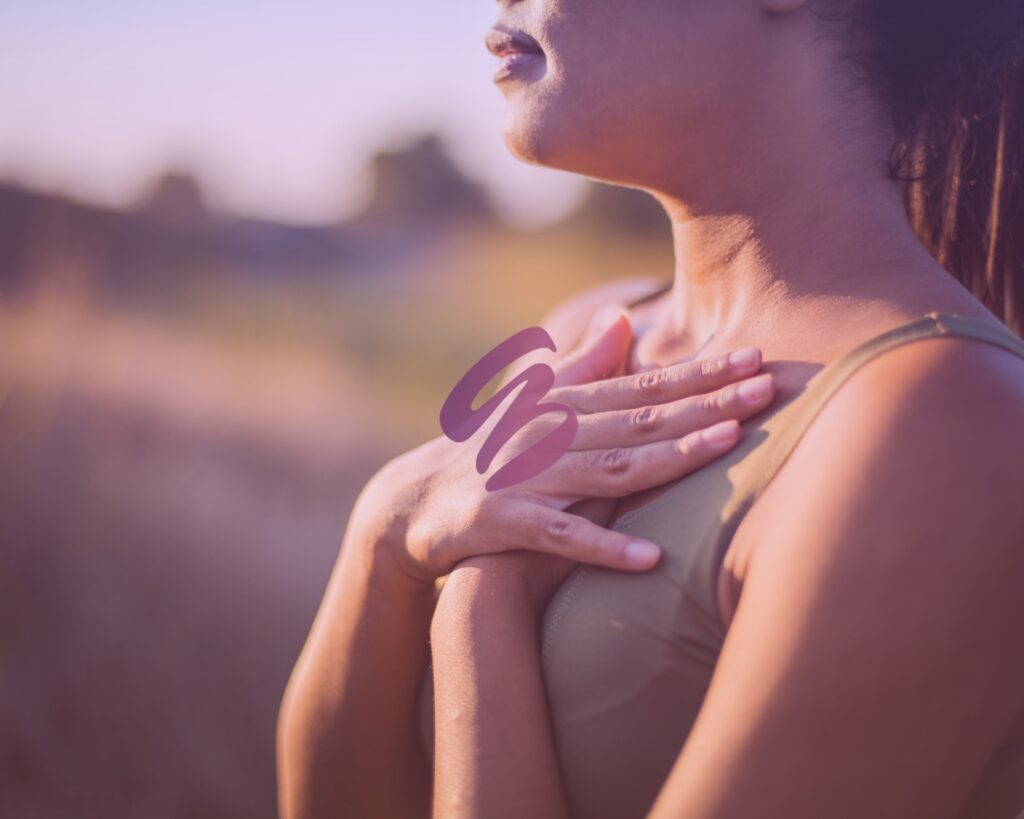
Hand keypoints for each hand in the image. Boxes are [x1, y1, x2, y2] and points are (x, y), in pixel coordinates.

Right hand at [354, 307, 775, 586]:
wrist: (411, 501)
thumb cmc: (485, 450)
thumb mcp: (530, 402)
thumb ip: (580, 365)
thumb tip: (623, 318)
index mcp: (561, 403)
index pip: (642, 387)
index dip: (701, 374)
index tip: (756, 358)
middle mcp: (547, 431)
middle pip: (638, 419)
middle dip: (706, 403)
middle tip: (767, 388)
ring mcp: (524, 474)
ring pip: (608, 467)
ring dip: (669, 457)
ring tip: (726, 447)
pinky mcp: (500, 521)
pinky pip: (558, 536)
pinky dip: (603, 547)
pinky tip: (650, 559)